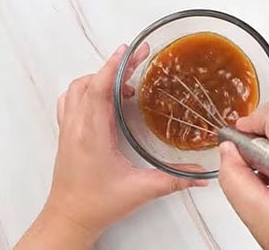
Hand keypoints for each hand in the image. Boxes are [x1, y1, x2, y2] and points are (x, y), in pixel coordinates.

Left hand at [16, 44, 206, 248]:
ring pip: (77, 89)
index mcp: (92, 134)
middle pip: (90, 83)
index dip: (113, 66)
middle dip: (114, 67)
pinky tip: (103, 99)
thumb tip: (201, 174)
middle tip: (138, 60)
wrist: (69, 218)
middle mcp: (76, 127)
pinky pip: (70, 101)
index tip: (129, 50)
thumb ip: (174, 180)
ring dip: (99, 78)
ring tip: (124, 82)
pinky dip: (86, 90)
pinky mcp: (67, 134)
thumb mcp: (141, 190)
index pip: (98, 89)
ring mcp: (68, 129)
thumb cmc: (97, 205)